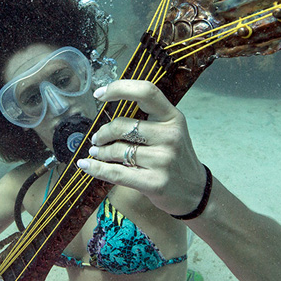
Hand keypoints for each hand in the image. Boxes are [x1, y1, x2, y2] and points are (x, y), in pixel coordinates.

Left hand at [77, 80, 206, 216]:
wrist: (195, 191)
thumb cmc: (176, 157)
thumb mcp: (171, 131)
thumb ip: (148, 119)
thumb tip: (107, 109)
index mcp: (173, 118)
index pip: (146, 92)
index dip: (119, 88)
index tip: (100, 94)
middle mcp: (170, 136)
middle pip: (122, 126)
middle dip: (103, 133)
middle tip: (97, 139)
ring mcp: (163, 160)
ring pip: (117, 150)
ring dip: (100, 152)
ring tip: (97, 153)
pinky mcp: (154, 183)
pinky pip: (116, 173)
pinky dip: (96, 168)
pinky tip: (86, 165)